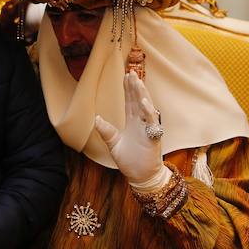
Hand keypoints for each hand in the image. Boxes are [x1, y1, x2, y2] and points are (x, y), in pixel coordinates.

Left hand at [94, 71, 164, 185]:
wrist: (140, 176)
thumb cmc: (129, 161)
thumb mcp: (113, 143)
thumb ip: (106, 131)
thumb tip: (96, 118)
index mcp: (133, 122)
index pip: (130, 102)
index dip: (128, 89)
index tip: (126, 75)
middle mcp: (141, 123)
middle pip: (138, 100)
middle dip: (135, 86)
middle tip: (131, 72)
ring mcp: (148, 128)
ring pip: (145, 107)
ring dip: (141, 94)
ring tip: (137, 81)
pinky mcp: (153, 137)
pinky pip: (151, 121)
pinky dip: (148, 111)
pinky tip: (143, 101)